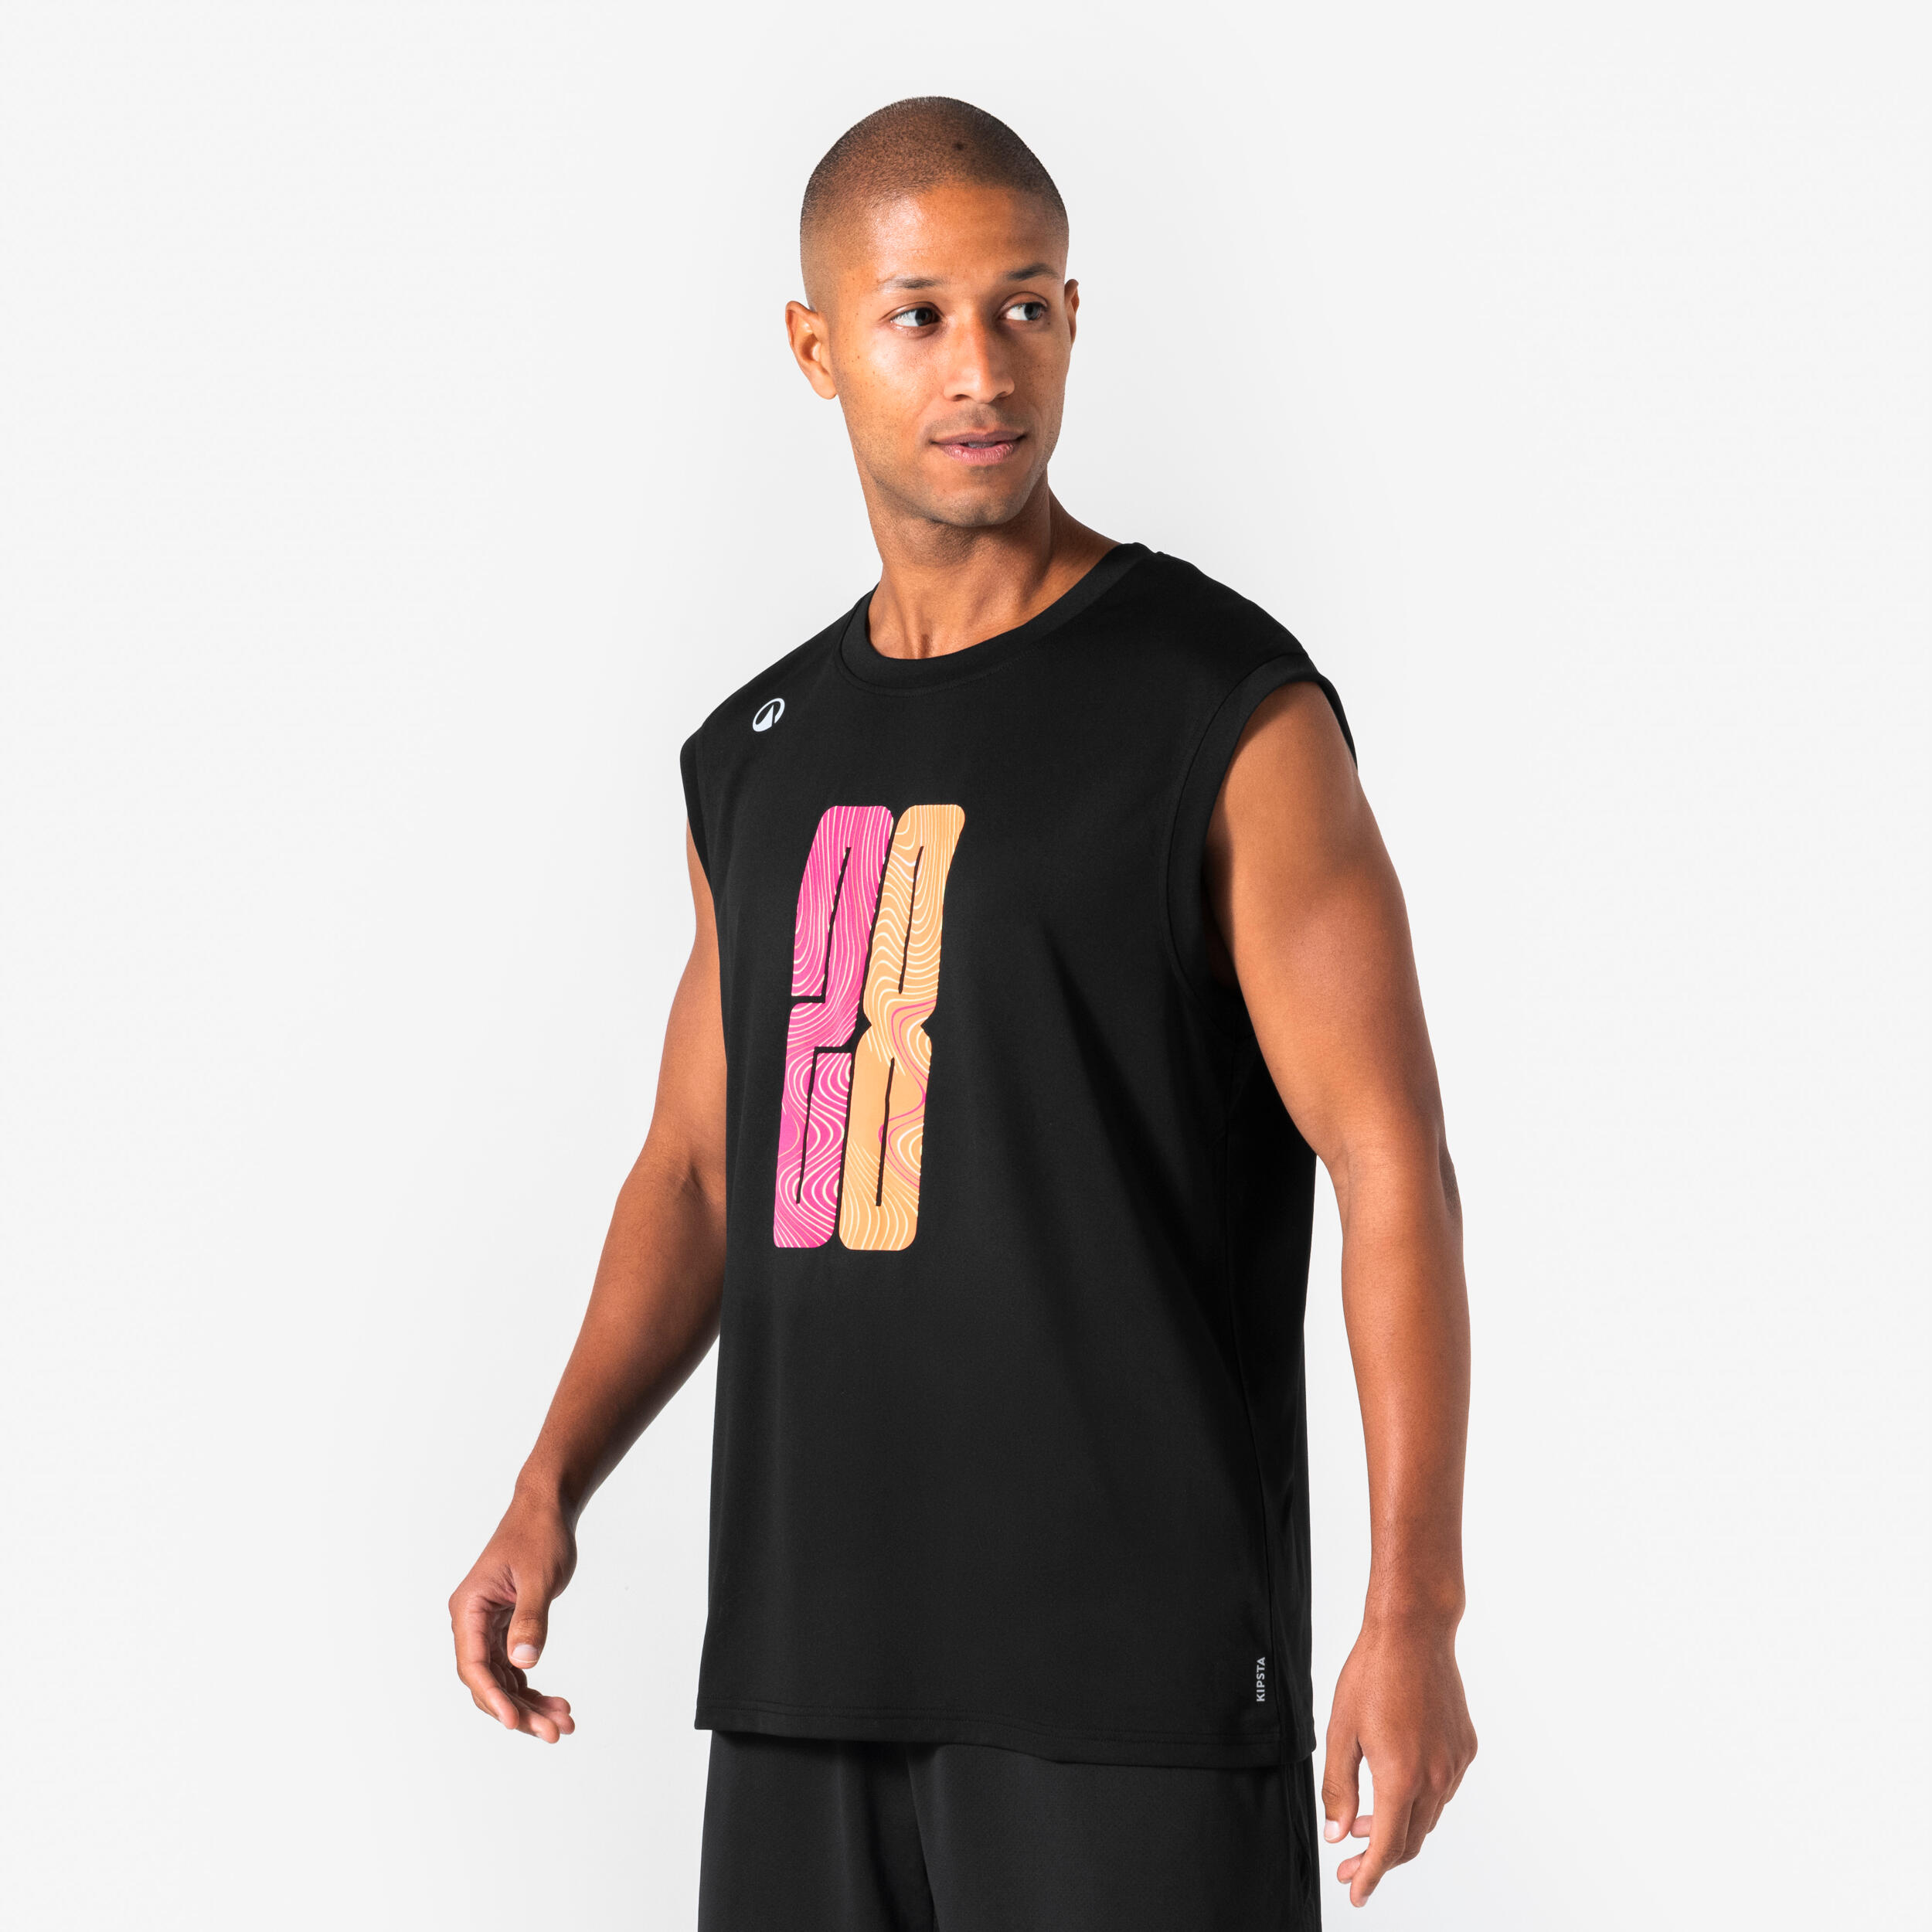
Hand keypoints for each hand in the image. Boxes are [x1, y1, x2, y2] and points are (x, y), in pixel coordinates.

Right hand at [449, 1492, 579, 1742]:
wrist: (548, 1509)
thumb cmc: (539, 1534)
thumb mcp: (539, 1577)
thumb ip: (531, 1619)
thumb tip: (523, 1662)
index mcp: (469, 1608)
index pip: (474, 1665)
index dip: (492, 1697)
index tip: (514, 1723)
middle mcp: (473, 1621)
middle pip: (488, 1680)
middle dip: (518, 1710)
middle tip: (552, 1732)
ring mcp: (488, 1626)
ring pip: (502, 1679)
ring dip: (529, 1704)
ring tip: (562, 1724)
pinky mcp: (506, 1627)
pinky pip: (514, 1668)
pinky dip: (532, 1687)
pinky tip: (556, 1704)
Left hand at [1321, 1612, 1475, 1906]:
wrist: (1413, 1633)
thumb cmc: (1372, 1674)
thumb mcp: (1340, 1731)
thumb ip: (1338, 1787)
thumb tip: (1337, 1833)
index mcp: (1400, 1778)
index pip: (1386, 1848)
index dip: (1369, 1876)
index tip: (1355, 1892)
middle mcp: (1435, 1778)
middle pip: (1410, 1840)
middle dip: (1380, 1859)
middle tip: (1350, 1862)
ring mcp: (1454, 1764)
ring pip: (1428, 1817)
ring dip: (1399, 1827)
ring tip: (1365, 1820)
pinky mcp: (1465, 1748)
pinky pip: (1442, 1789)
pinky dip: (1419, 1799)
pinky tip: (1396, 1783)